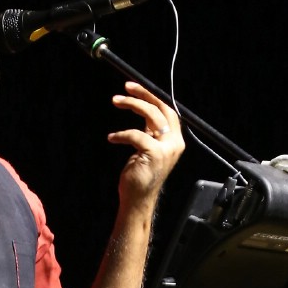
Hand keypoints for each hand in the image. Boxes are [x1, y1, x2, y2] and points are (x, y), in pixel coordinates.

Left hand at [108, 82, 183, 203]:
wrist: (138, 199)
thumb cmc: (140, 175)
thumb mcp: (147, 148)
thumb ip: (151, 131)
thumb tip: (145, 110)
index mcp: (175, 140)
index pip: (167, 110)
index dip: (151, 96)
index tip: (134, 88)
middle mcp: (174, 143)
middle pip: (161, 108)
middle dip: (143, 94)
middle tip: (125, 88)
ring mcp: (166, 149)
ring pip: (151, 115)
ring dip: (132, 104)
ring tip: (115, 100)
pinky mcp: (154, 154)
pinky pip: (136, 134)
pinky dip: (121, 134)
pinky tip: (112, 137)